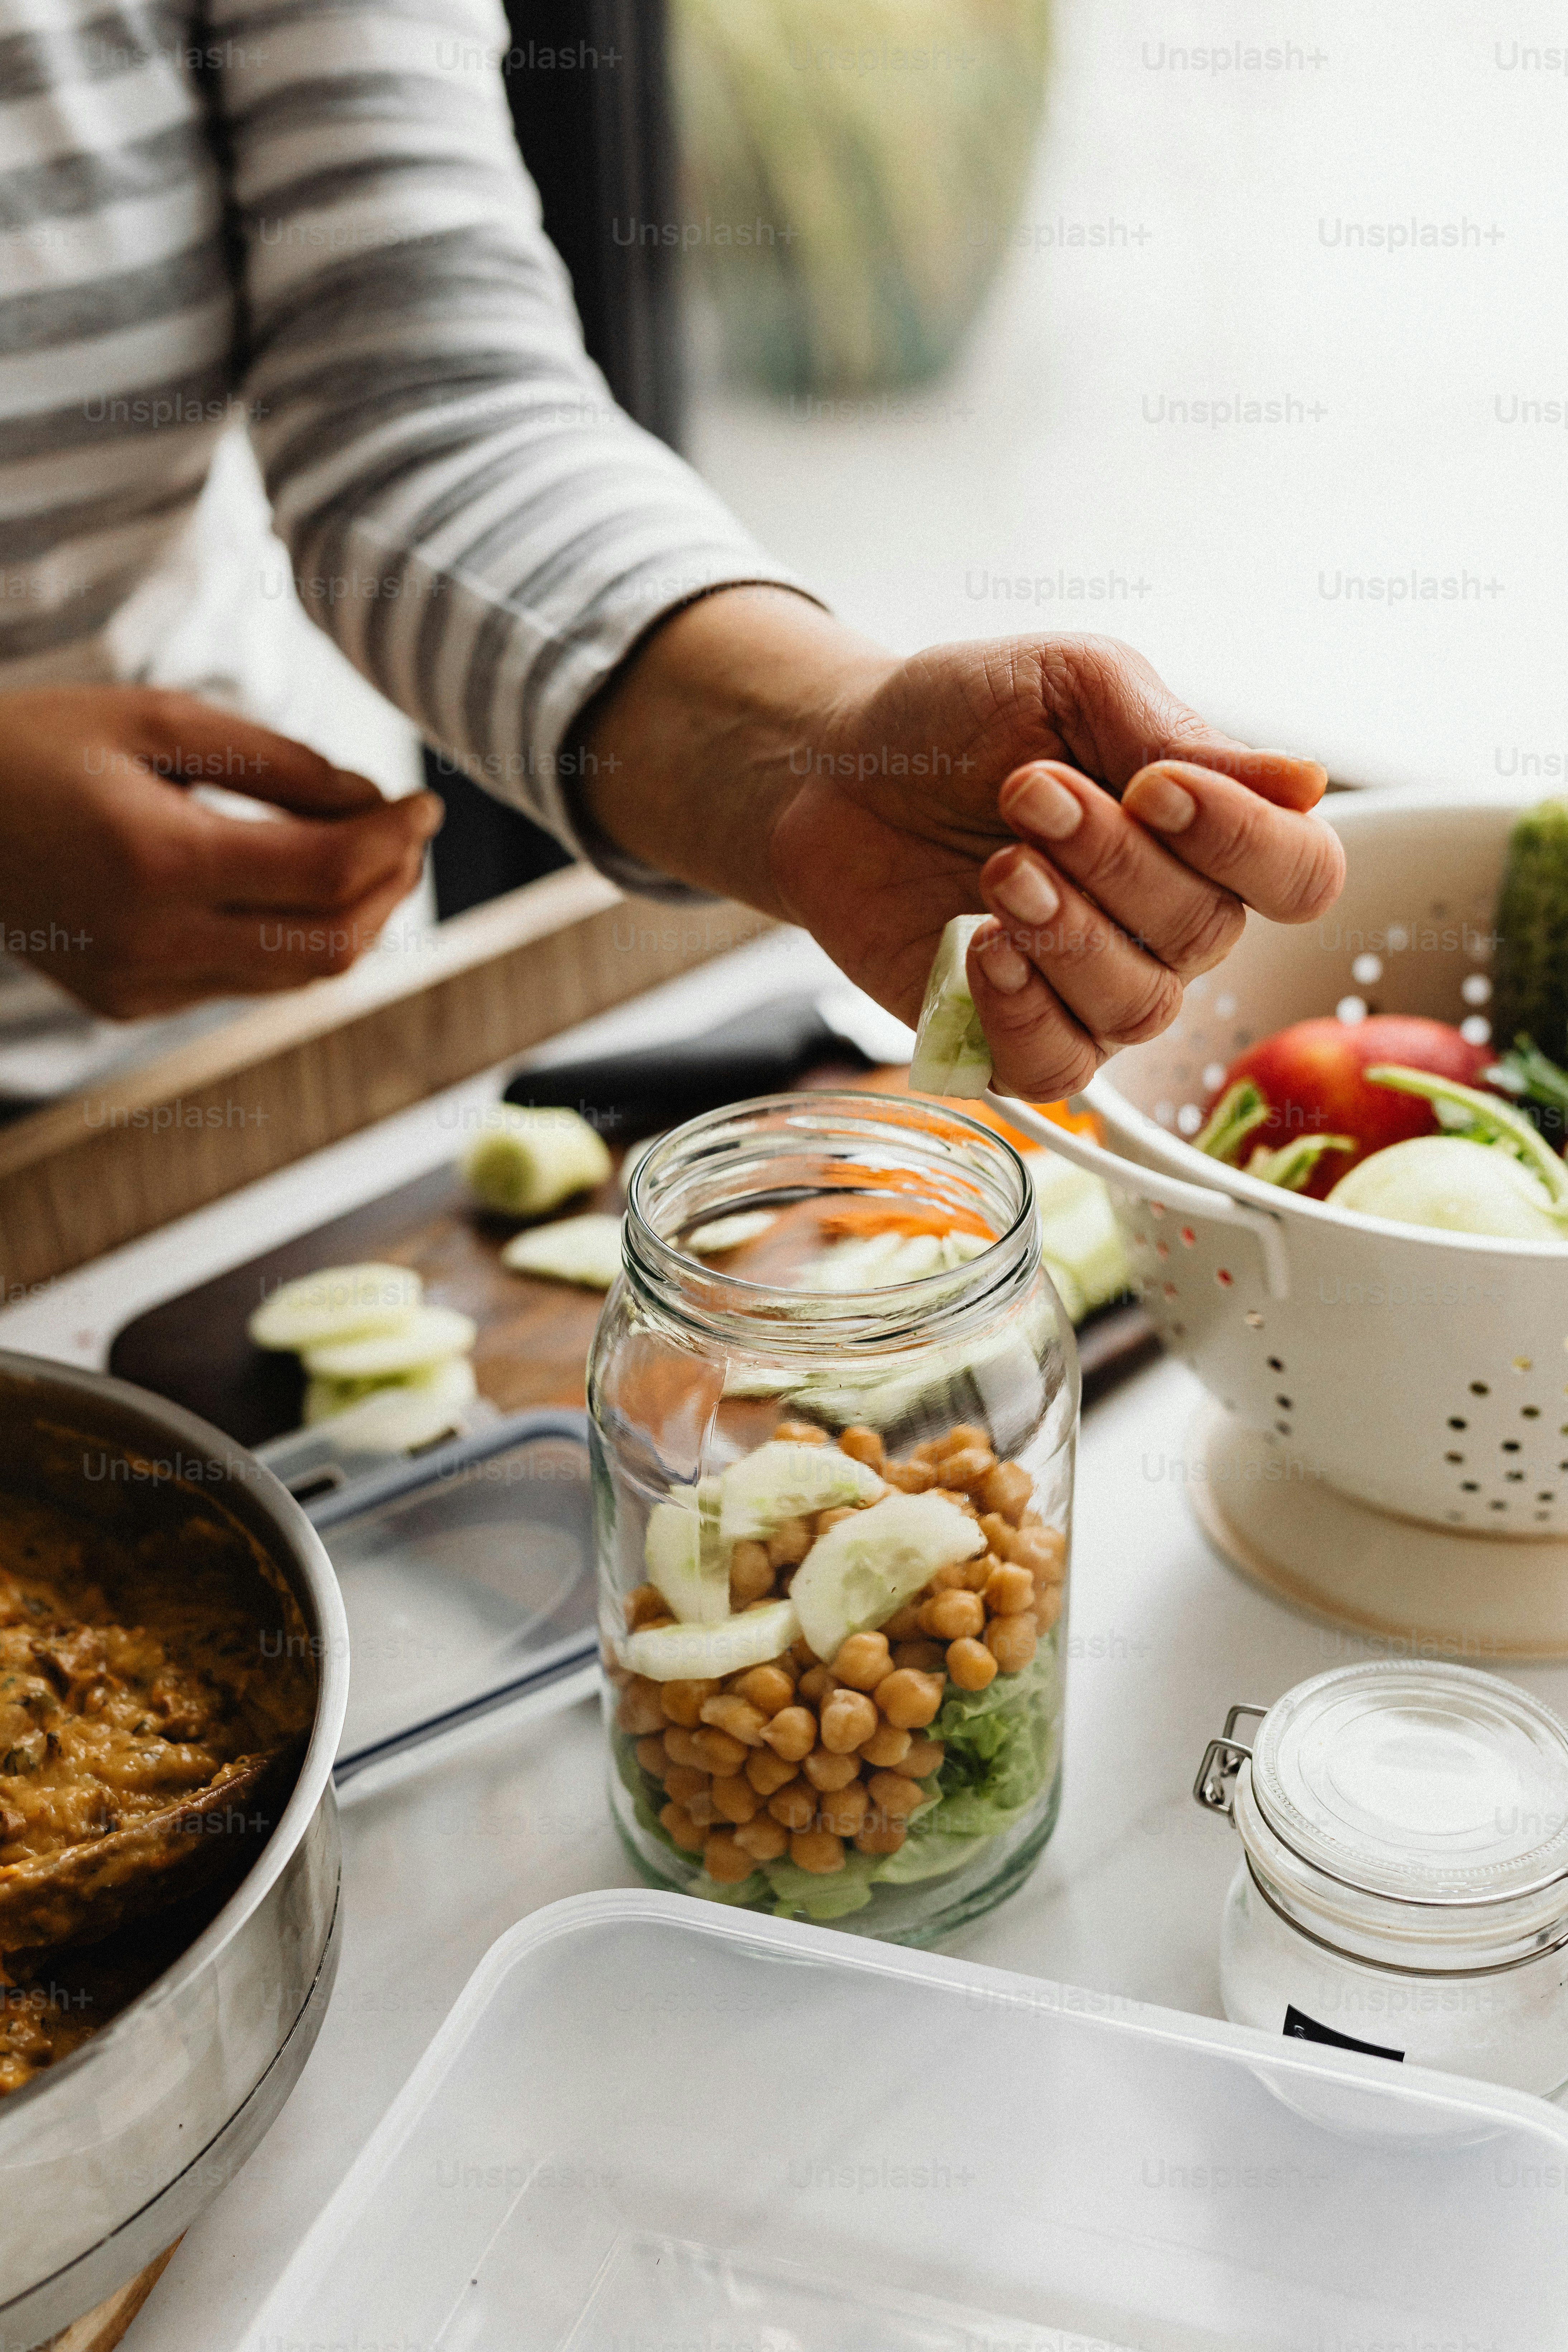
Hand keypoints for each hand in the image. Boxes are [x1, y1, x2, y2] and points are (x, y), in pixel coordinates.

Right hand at [0, 687, 442, 1018]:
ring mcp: (138, 983)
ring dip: (350, 921)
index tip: (425, 803)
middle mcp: (151, 939)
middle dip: (388, 890)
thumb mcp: (157, 720)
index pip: (326, 873)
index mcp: (158, 859)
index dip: (393, 840)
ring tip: (368, 859)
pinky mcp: (127, 1001)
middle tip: (407, 835)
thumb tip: (371, 799)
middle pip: (328, 944)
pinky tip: (290, 890)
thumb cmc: (37, 743)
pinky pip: (243, 983)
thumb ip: (275, 762)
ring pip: (294, 976)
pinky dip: (288, 940)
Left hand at [580, 592, 1343, 1098]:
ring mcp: (1095, 992)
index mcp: (1205, 834)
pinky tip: (981, 951)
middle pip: (1204, 934)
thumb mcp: (1073, 687)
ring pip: (1138, 1008)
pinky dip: (1022, 1014)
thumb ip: (1178, 736)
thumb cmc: (962, 719)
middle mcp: (1168, 927)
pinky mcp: (1014, 1040)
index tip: (1155, 786)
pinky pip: (1059, 1072)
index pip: (1300, 874)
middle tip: (1026, 793)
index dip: (1245, 843)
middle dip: (1110, 859)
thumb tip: (1306, 779)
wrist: (836, 770)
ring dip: (1064, 931)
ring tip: (995, 865)